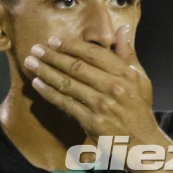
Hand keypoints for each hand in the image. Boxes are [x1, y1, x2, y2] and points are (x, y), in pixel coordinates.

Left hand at [23, 25, 159, 142]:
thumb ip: (128, 54)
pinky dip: (50, 93)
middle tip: (35, 48)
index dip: (71, 45)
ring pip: (68, 84)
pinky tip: (38, 83)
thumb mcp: (140, 79)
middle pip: (77, 67)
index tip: (53, 40)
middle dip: (53, 56)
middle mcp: (113, 87)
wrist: (142, 142)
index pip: (94, 54)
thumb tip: (122, 29)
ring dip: (46, 72)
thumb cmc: (138, 108)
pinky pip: (65, 103)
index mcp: (125, 74)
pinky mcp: (91, 121)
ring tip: (30, 63)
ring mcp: (101, 105)